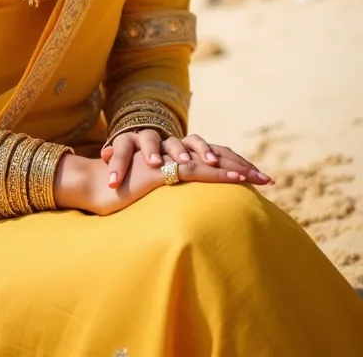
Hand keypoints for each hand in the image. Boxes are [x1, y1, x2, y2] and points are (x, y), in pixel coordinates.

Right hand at [100, 130, 273, 189]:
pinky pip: (197, 170)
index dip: (234, 166)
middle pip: (218, 156)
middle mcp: (175, 156)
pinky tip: (237, 179)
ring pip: (211, 161)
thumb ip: (168, 193)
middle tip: (269, 179)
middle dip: (245, 166)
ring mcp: (170, 160)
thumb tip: (185, 210)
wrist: (96, 185)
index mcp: (175, 160)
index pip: (211, 158)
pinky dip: (220, 173)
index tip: (257, 179)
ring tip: (260, 178)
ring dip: (239, 168)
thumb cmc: (121, 193)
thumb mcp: (151, 195)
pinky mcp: (164, 170)